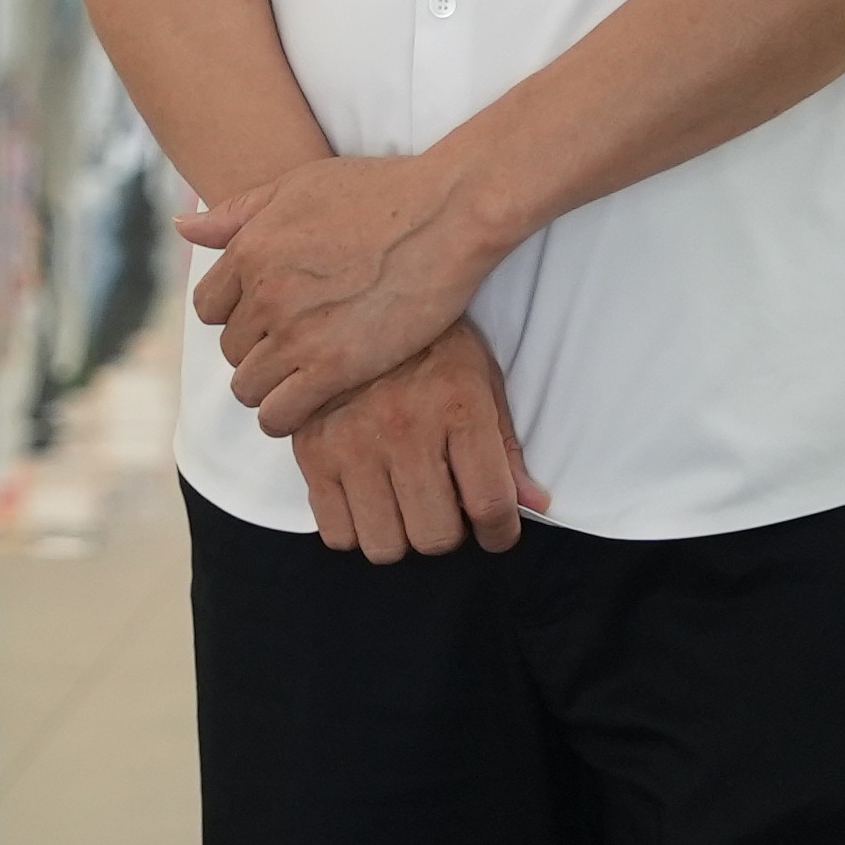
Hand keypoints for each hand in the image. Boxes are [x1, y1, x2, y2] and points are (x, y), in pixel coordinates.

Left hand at [187, 150, 498, 438]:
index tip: (268, 317)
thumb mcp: (299, 186)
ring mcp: (297, 334)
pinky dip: (285, 416)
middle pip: (231, 349)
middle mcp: (265, 294)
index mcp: (251, 250)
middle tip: (297, 345)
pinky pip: (279, 414)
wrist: (447, 214)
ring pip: (248, 386)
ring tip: (302, 377)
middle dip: (257, 349)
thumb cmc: (381, 191)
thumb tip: (183, 228)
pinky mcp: (335, 367)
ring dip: (270, 386)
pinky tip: (309, 402)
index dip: (236, 314)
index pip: (208, 307)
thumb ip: (237, 213)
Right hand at [290, 323, 533, 561]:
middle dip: (449, 532)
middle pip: (435, 535)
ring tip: (405, 504)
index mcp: (457, 405)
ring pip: (385, 545)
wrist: (353, 299)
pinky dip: (356, 529)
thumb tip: (534, 506)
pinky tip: (368, 498)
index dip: (501, 533)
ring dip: (402, 535)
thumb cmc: (430, 344)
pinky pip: (337, 534)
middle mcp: (404, 428)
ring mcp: (351, 443)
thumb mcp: (480, 378)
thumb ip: (506, 447)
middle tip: (447, 508)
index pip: (490, 503)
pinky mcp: (311, 454)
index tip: (497, 534)